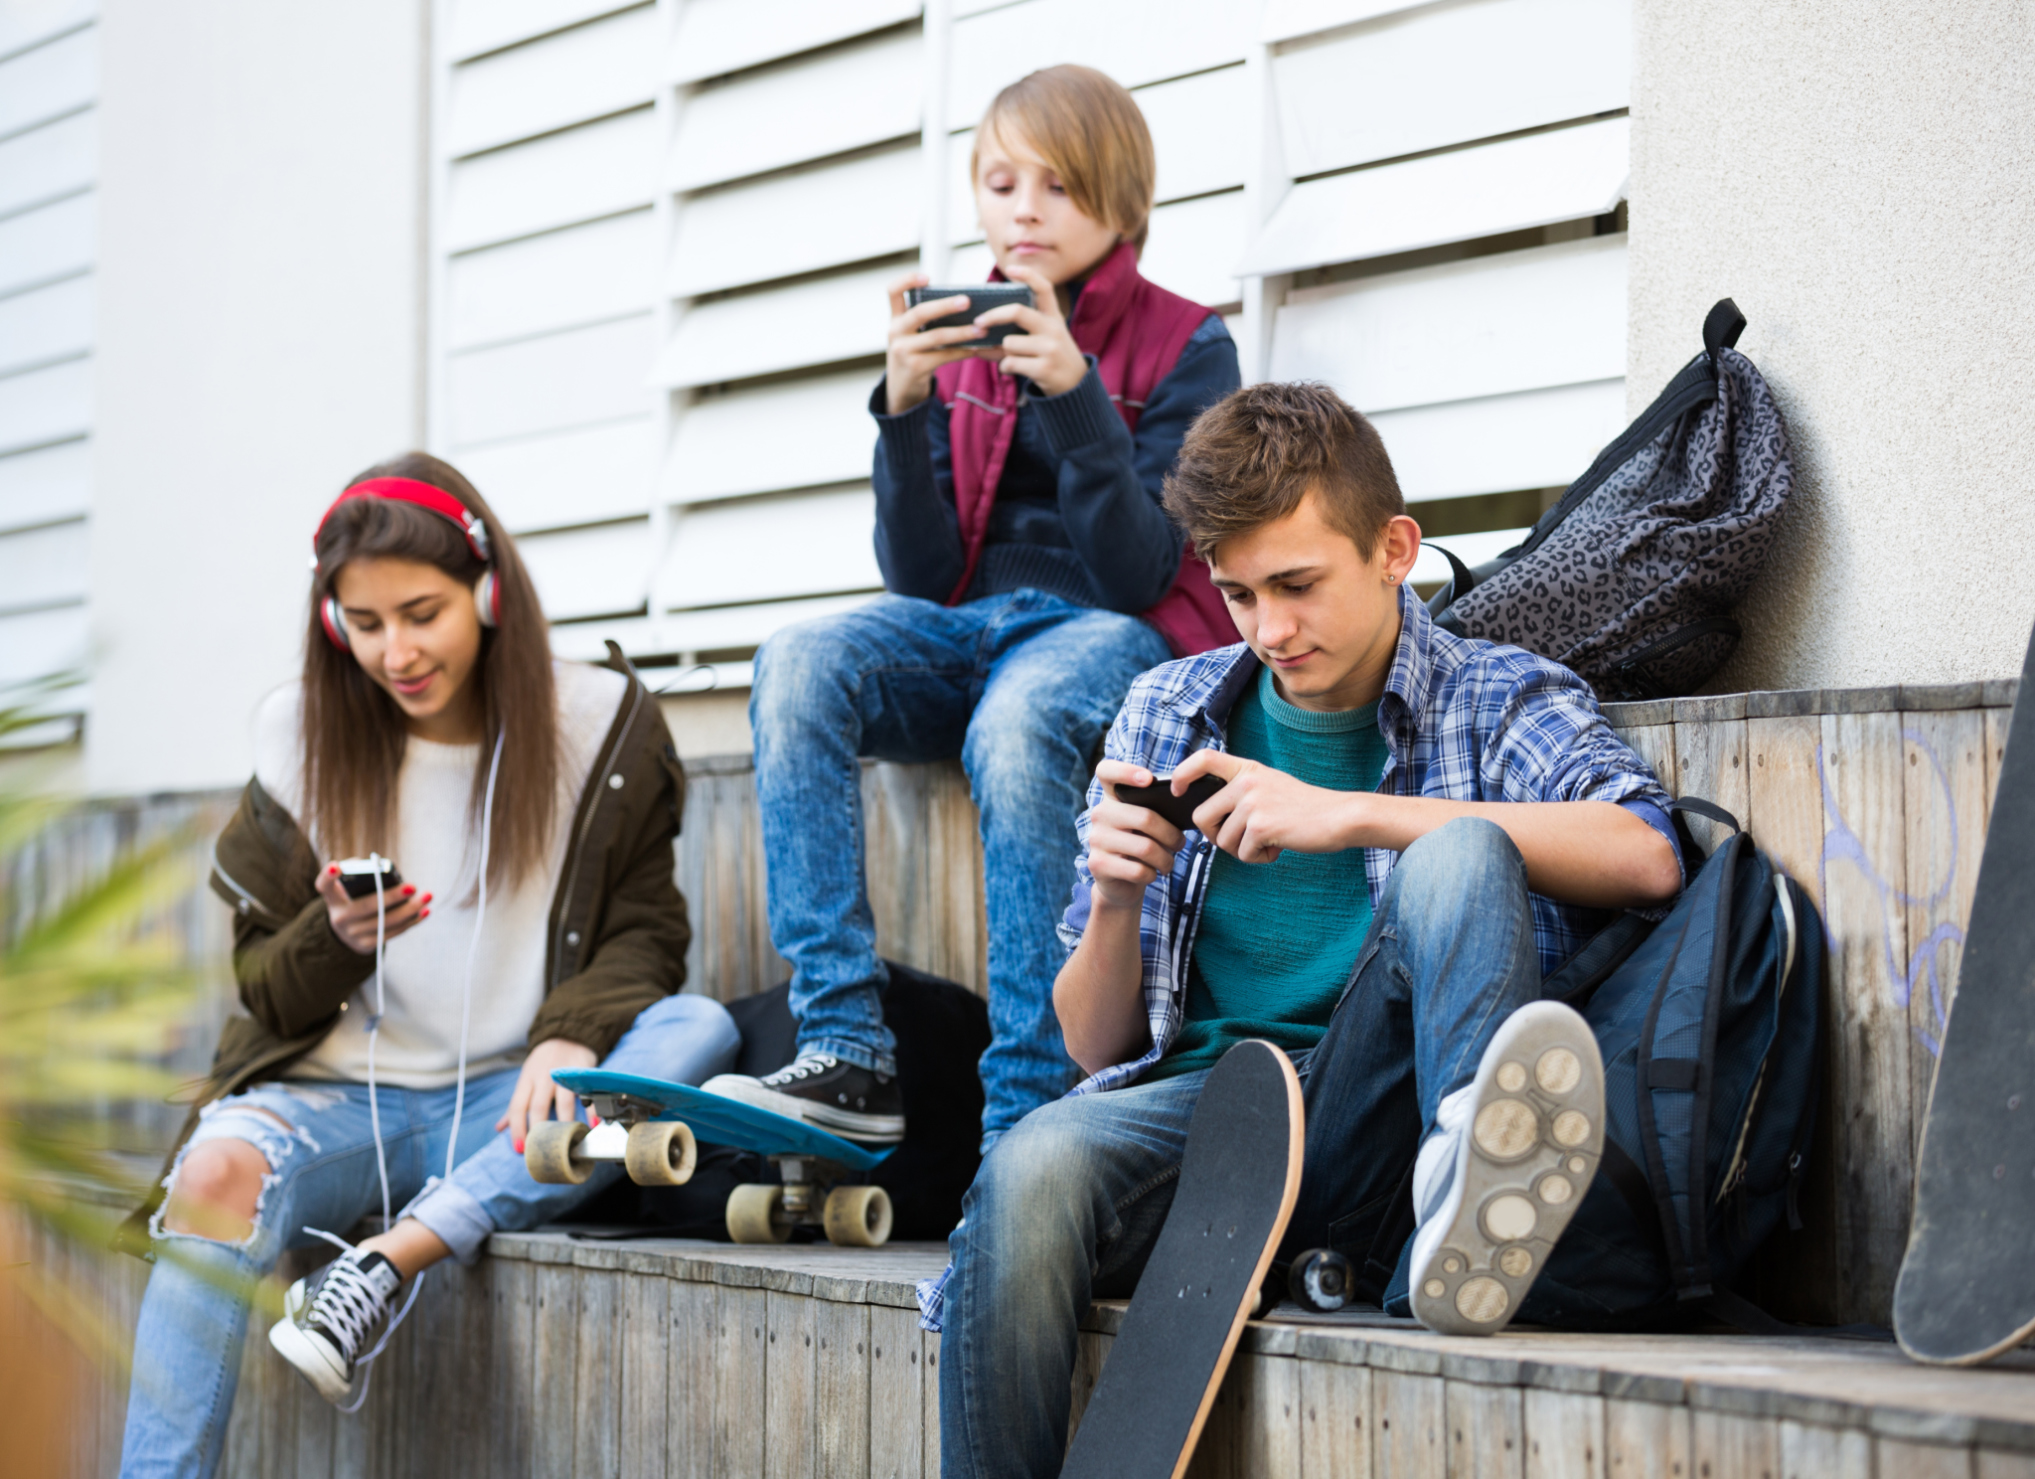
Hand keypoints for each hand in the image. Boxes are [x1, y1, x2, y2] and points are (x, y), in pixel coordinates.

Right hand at [317, 865, 430, 953]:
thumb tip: (382, 869)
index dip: (328, 876)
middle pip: (366, 907)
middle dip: (392, 897)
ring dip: (410, 909)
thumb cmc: (355, 899)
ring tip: (428, 896)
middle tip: (413, 886)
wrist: (348, 932)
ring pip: (385, 922)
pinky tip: (425, 911)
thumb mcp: (350, 887)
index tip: (336, 867)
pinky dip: (412, 921)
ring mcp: (353, 934)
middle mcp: (339, 918)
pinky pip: (393, 932)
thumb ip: (360, 872)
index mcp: (333, 898)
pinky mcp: (367, 945)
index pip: (324, 885)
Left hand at [499, 1037, 599, 1153]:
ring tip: (567, 1140)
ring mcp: (564, 1073)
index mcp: (526, 1080)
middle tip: (542, 1149)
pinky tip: (593, 1124)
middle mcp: (543, 1077)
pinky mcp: (582, 1070)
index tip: (519, 1148)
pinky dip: (591, 1109)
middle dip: (539, 1129)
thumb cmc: (544, 1063)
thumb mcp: (526, 1079)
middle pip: (538, 1105)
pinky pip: (587, 1092)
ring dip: (565, 1122)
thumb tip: (500, 1127)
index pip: (517, 1106)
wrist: (567, 1034)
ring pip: (563, 1100)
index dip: (517, 1128)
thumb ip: (517, 1104)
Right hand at [884, 272, 993, 414]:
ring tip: (981, 329)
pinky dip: (962, 351)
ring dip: (962, 332)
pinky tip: (976, 349)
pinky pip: (944, 356)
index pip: (893, 292)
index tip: (927, 277)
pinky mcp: (915, 367)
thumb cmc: (913, 354)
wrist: (901, 388)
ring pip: (937, 336)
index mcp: (895, 319)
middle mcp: (895, 332)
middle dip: (945, 306)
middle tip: (967, 301)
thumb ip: (925, 320)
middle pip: (920, 313)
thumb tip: (964, 304)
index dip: (907, 280)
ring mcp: (903, 351)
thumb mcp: (910, 334)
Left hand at [971, 262, 1087, 396]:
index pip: (1043, 288)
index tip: (1010, 269)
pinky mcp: (1043, 368)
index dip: (1027, 275)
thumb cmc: (1052, 356)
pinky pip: (1010, 363)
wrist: (1075, 386)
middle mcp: (1053, 329)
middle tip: (979, 322)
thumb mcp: (1047, 336)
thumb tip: (983, 324)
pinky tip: (1011, 369)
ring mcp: (1050, 348)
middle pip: (1017, 311)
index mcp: (1053, 316)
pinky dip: (1004, 367)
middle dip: (993, 316)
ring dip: (1002, 351)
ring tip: (1009, 357)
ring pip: (1009, 342)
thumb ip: (1022, 326)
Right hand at [1087, 759, 1189, 911]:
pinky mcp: (1098, 864)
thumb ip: (1159, 811)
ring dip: (1165, 859)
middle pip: (1145, 818)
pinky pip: (1137, 870)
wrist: (1121, 883)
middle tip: (1180, 844)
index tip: (1149, 780)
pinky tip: (1152, 874)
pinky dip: (1152, 874)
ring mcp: (1096, 839)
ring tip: (1168, 863)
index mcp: (1112, 797)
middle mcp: (1100, 813)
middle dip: (1171, 835)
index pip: (1107, 771)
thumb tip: (1185, 811)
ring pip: (1145, 847)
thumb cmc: (1142, 845)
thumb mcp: (1149, 825)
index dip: (1126, 771)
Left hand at [1172, 750, 1361, 864]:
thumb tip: (1207, 817)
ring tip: (1269, 840)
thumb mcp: (1270, 785)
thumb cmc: (1304, 807)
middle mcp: (1246, 782)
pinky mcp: (1261, 826)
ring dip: (1244, 850)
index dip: (1182, 774)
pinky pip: (1243, 853)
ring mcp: (1252, 803)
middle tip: (1239, 840)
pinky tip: (1278, 847)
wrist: (1339, 816)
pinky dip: (1259, 858)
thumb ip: (1240, 792)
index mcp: (1247, 770)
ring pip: (1223, 841)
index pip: (1203, 758)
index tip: (1176, 791)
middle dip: (1215, 837)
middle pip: (1201, 817)